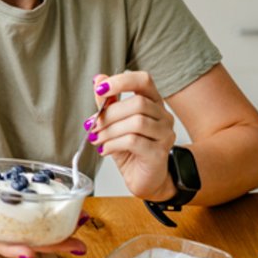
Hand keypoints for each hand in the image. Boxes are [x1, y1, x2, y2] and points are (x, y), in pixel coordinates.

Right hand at [0, 181, 88, 257]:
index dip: (13, 249)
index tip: (31, 253)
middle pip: (25, 244)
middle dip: (52, 245)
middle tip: (78, 244)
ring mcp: (2, 231)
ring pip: (33, 235)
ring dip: (58, 233)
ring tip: (82, 225)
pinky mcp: (9, 222)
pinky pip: (32, 224)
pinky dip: (50, 220)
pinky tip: (66, 214)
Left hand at [88, 72, 176, 200]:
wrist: (143, 178)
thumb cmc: (130, 149)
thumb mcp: (114, 123)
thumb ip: (108, 103)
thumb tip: (98, 79)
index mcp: (153, 103)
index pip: (143, 81)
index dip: (122, 81)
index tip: (100, 89)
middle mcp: (164, 116)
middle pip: (138, 103)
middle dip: (109, 114)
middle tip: (92, 125)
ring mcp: (165, 134)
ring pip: (136, 122)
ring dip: (109, 130)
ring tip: (97, 139)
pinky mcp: (160, 153)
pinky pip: (134, 141)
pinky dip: (113, 144)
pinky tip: (105, 150)